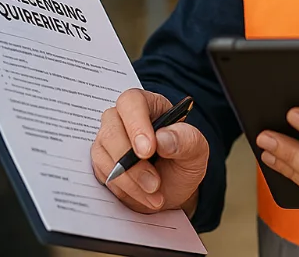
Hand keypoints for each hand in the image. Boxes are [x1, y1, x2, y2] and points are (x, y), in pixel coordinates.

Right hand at [91, 89, 208, 215]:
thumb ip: (185, 140)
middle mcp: (122, 117)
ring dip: (130, 180)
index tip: (148, 151)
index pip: (132, 102)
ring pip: (104, 155)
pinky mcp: (102, 161)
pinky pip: (102, 173)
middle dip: (132, 163)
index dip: (136, 125)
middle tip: (154, 183)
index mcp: (148, 104)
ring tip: (155, 194)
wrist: (173, 188)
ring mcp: (108, 139)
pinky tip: (145, 196)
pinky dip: (124, 189)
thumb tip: (162, 139)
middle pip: (112, 130)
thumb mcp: (196, 150)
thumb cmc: (183, 160)